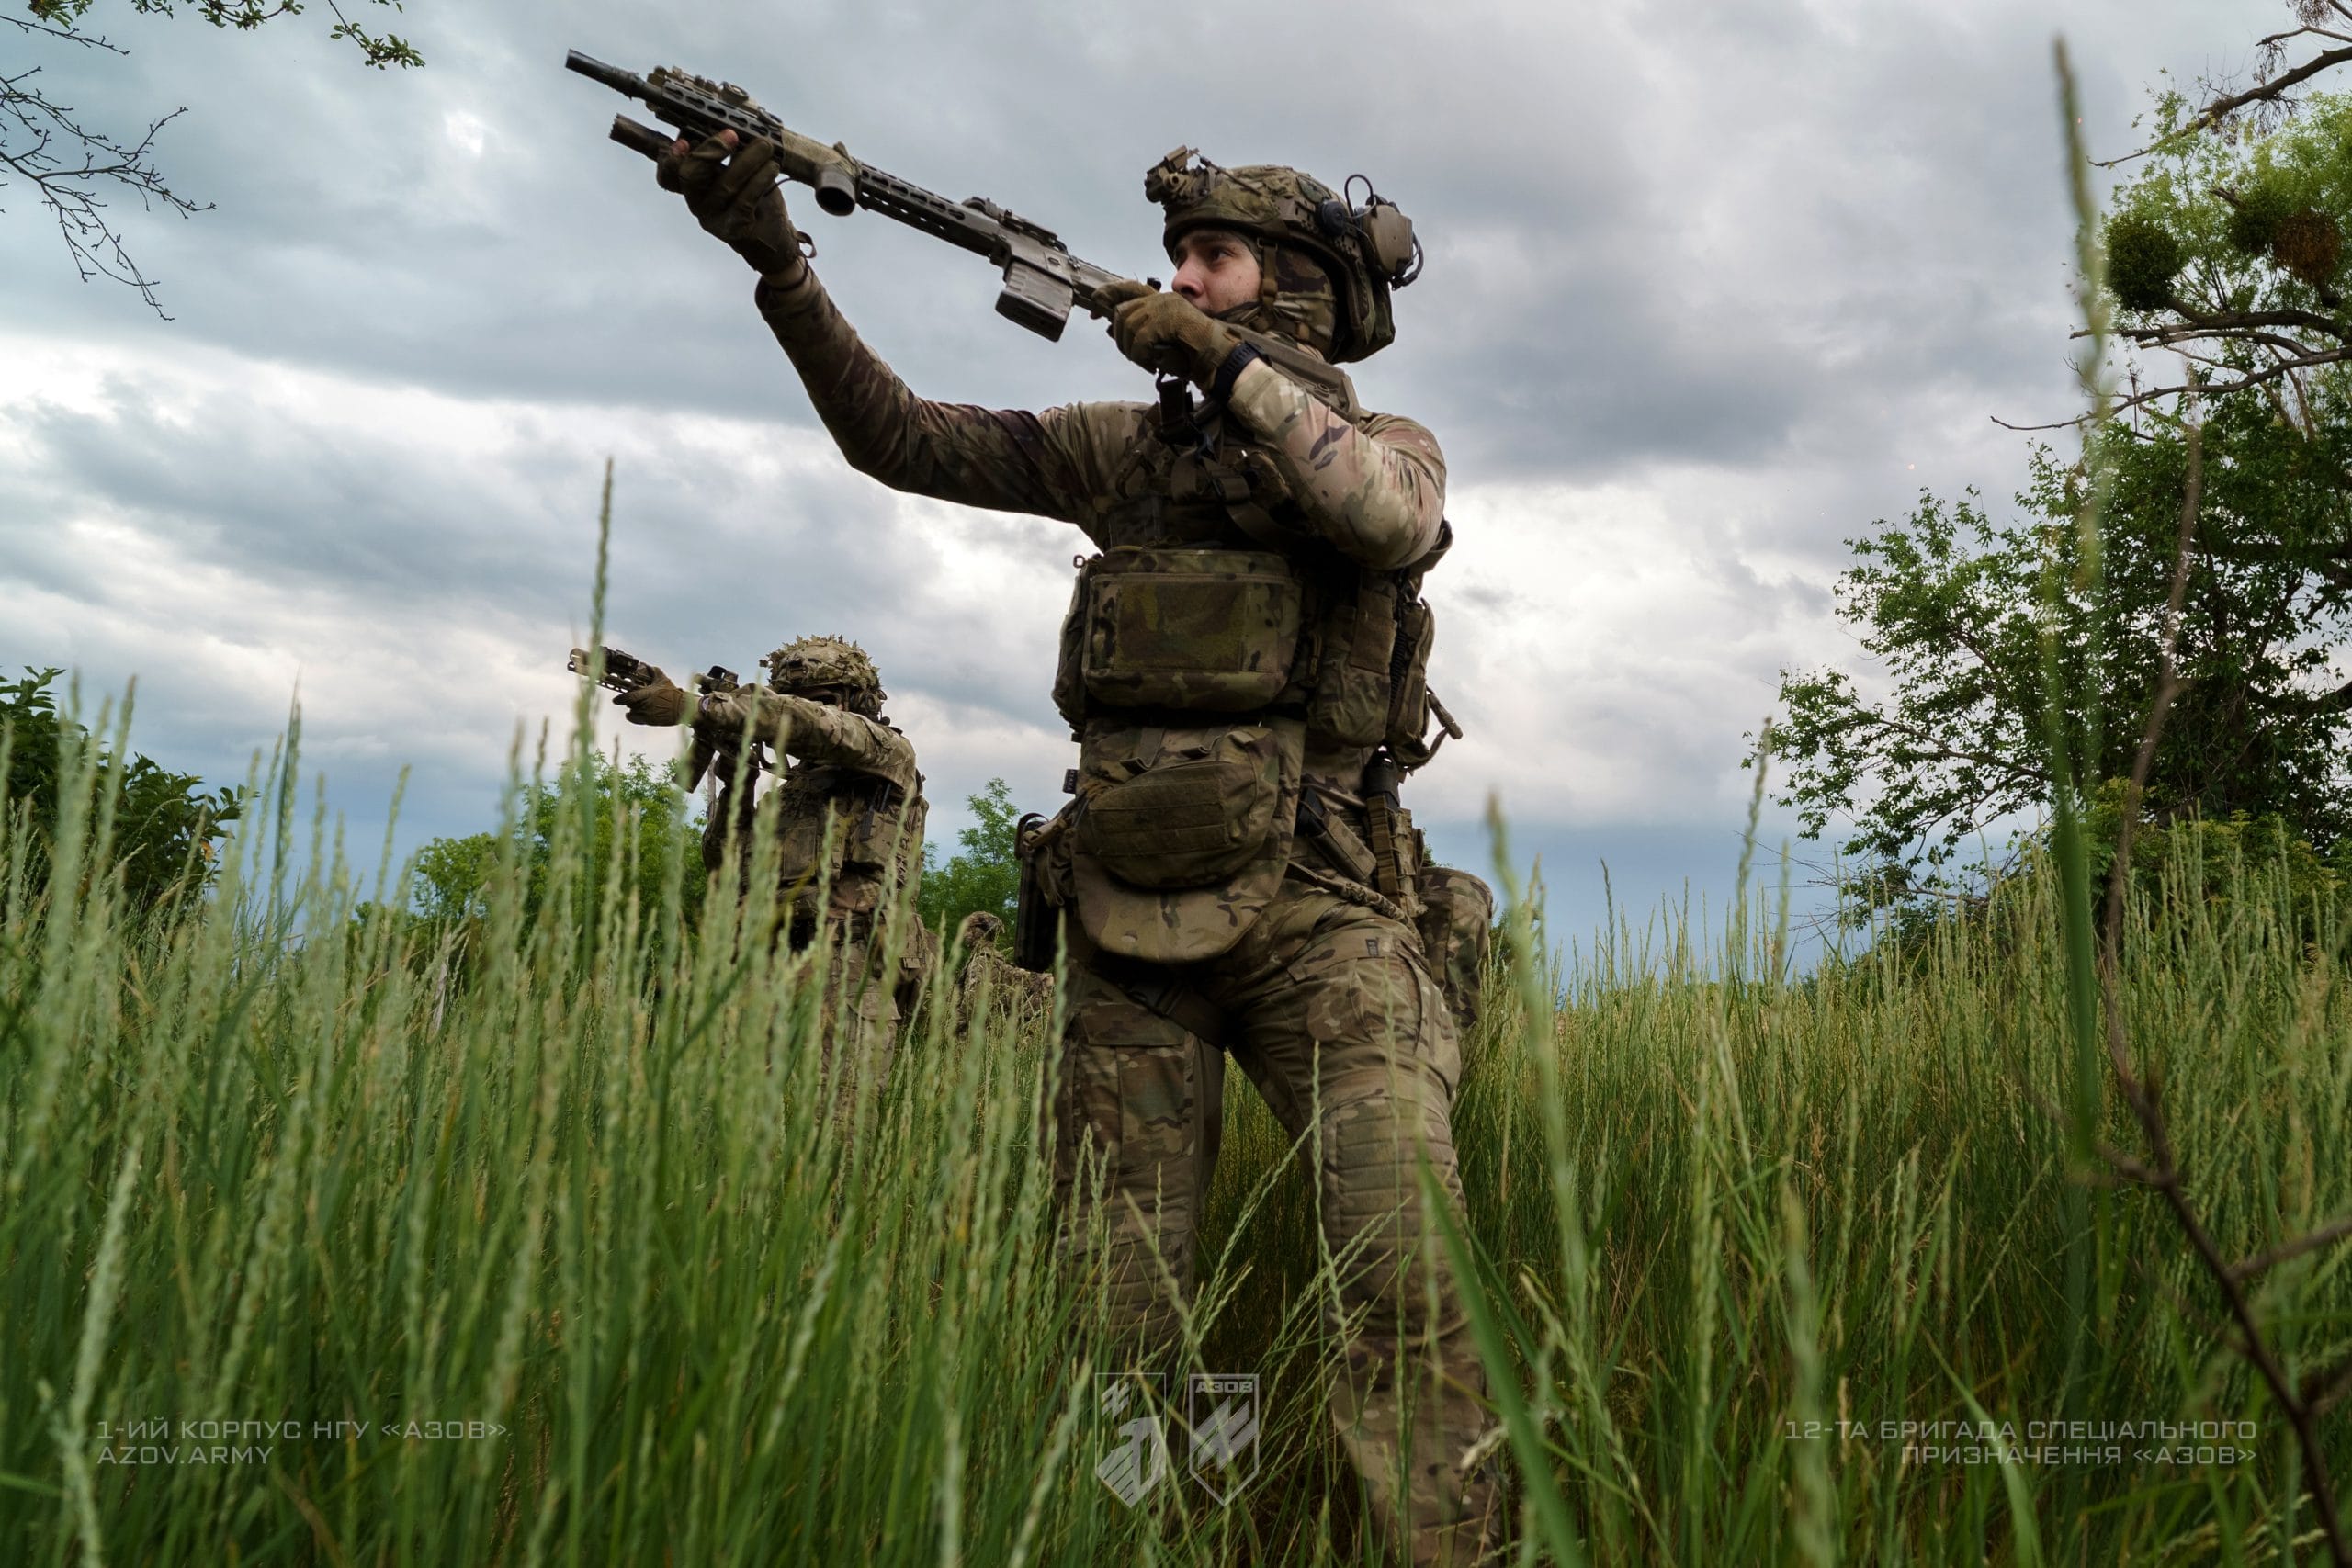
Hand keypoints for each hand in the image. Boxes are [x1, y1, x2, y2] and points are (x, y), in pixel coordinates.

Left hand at [615, 671, 695, 726]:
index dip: (620, 699)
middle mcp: (645, 705)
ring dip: (631, 708)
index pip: (629, 697)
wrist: (682, 708)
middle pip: (629, 704)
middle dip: (628, 701)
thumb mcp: (663, 680)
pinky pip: (636, 720)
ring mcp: (647, 714)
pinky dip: (632, 717)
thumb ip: (653, 671)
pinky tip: (631, 714)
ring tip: (635, 705)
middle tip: (629, 698)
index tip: (615, 700)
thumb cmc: (673, 694)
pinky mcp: (650, 721)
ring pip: (632, 712)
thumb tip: (645, 665)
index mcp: (648, 694)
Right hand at [657, 129, 804, 279]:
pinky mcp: (733, 229)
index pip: (668, 173)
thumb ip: (727, 153)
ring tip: (765, 147)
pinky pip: (745, 200)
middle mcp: (697, 202)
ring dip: (747, 160)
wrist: (774, 237)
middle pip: (690, 175)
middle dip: (711, 150)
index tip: (684, 141)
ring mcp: (713, 218)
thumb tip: (729, 128)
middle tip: (732, 134)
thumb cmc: (755, 199)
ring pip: (724, 185)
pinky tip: (771, 168)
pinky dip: (760, 179)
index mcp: (693, 185)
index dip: (670, 158)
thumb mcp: (737, 170)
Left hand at [1109, 286, 1236, 384]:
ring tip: (1146, 362)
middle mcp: (1161, 298)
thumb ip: (1137, 331)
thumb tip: (1107, 328)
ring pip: (1128, 326)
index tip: (1094, 308)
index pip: (1127, 288)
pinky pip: (1141, 339)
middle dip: (1120, 337)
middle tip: (1133, 355)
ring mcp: (1166, 306)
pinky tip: (1152, 364)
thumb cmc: (1190, 352)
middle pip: (1122, 312)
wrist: (1217, 357)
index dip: (1108, 294)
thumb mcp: (1158, 340)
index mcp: (1160, 299)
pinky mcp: (1169, 319)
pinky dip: (1142, 355)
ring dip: (1132, 350)